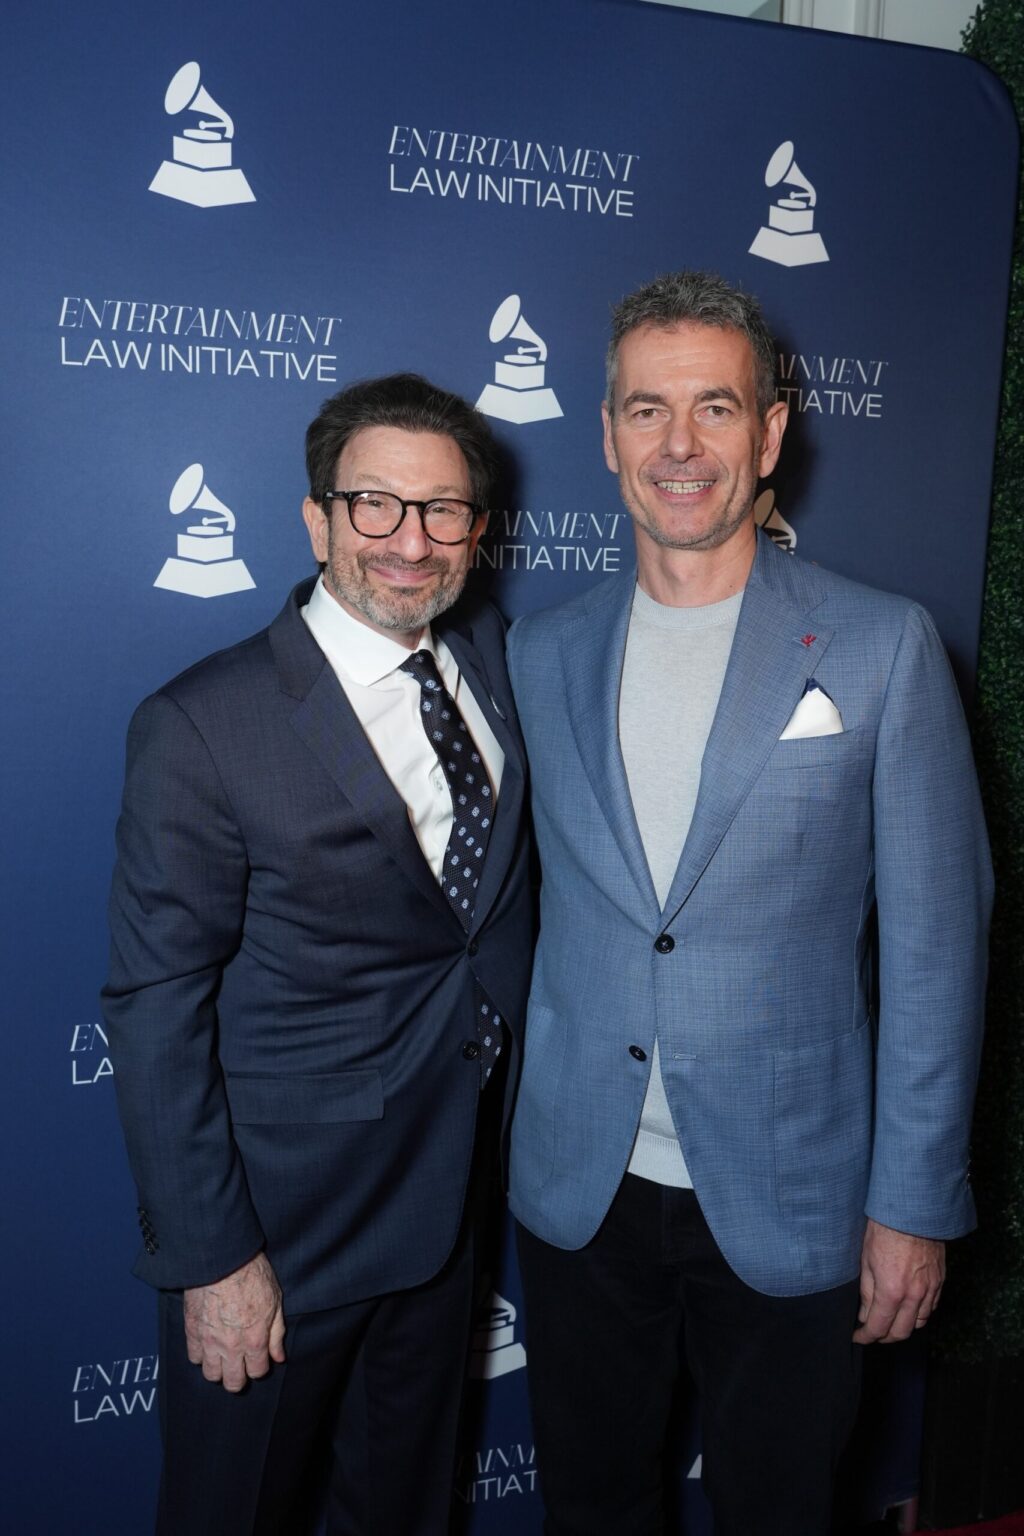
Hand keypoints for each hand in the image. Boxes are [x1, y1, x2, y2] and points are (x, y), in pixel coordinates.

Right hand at [183, 1252, 285, 1390]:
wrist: (222, 1259)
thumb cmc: (252, 1275)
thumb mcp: (275, 1300)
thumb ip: (276, 1333)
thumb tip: (278, 1357)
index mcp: (255, 1341)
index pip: (257, 1372)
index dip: (259, 1367)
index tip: (258, 1357)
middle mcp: (231, 1348)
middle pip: (233, 1382)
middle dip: (239, 1377)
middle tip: (240, 1366)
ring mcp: (209, 1342)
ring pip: (211, 1375)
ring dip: (218, 1369)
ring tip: (222, 1357)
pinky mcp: (192, 1331)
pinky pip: (193, 1357)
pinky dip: (200, 1355)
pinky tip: (207, 1345)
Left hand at [853, 1219, 944, 1344]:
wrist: (913, 1210)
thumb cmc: (884, 1229)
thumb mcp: (865, 1259)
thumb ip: (866, 1292)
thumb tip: (865, 1314)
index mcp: (891, 1291)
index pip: (878, 1327)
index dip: (866, 1336)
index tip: (858, 1336)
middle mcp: (914, 1295)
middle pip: (901, 1332)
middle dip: (884, 1337)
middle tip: (872, 1333)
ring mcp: (930, 1289)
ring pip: (919, 1323)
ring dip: (903, 1327)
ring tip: (890, 1321)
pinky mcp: (940, 1281)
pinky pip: (931, 1308)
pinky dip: (919, 1314)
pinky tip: (908, 1308)